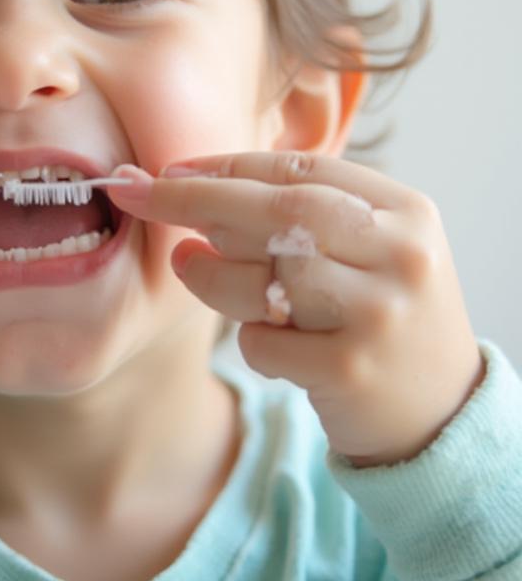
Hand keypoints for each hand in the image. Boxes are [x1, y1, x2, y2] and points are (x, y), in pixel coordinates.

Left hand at [108, 151, 483, 465]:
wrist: (439, 415)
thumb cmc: (377, 314)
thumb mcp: (364, 249)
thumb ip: (296, 213)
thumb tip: (186, 183)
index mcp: (405, 211)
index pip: (301, 169)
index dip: (226, 166)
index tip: (168, 169)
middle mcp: (399, 256)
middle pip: (278, 212)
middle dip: (196, 199)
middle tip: (140, 195)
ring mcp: (380, 314)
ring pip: (261, 277)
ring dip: (208, 272)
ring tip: (190, 264)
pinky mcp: (352, 371)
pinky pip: (262, 340)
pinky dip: (248, 339)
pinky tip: (268, 343)